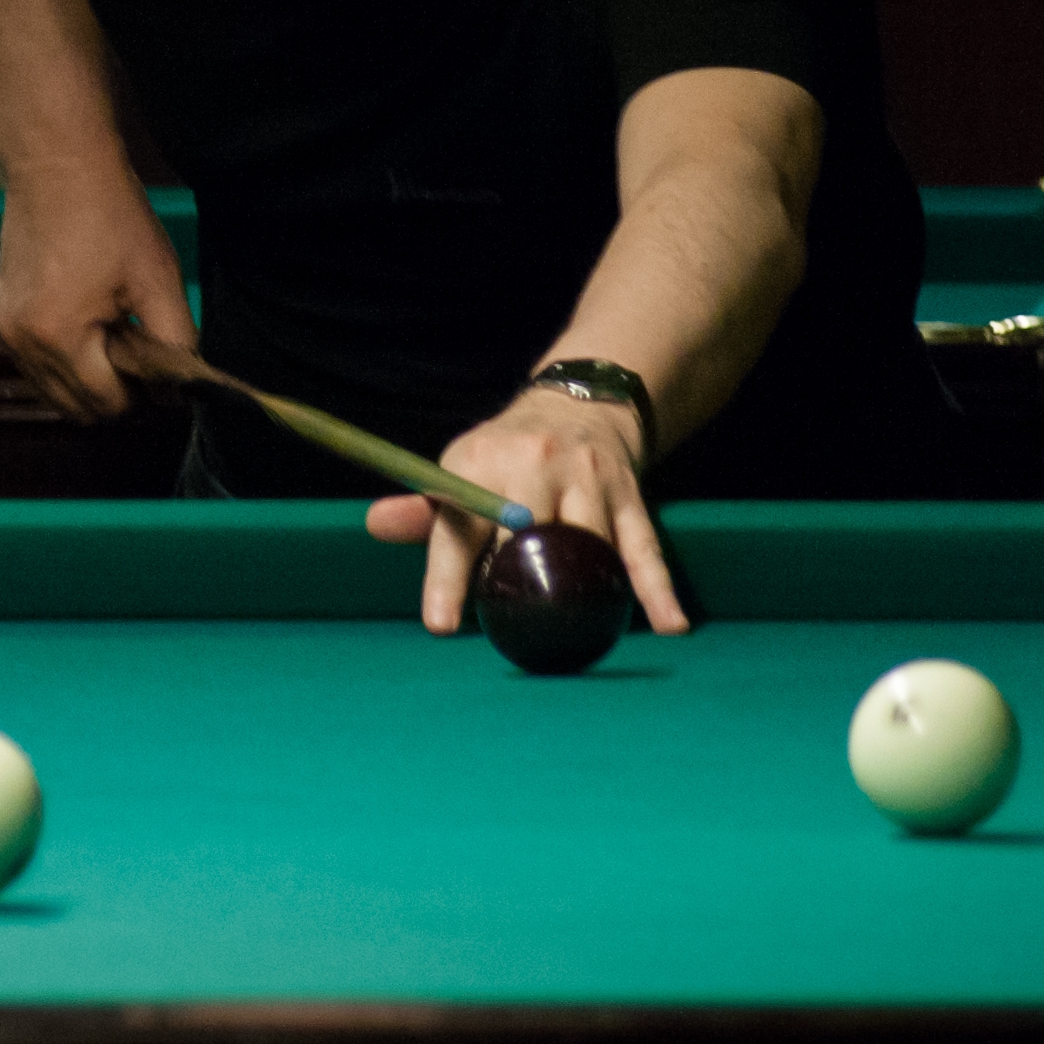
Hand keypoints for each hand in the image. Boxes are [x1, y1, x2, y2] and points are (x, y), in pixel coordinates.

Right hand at [0, 168, 192, 420]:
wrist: (58, 165)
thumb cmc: (109, 216)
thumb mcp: (159, 280)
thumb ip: (175, 343)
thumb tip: (179, 388)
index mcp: (59, 337)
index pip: (107, 405)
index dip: (143, 394)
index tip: (159, 364)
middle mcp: (22, 343)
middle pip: (76, 408)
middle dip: (113, 392)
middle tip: (139, 347)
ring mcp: (6, 330)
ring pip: (53, 391)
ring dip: (86, 379)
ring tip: (113, 330)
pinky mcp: (0, 314)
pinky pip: (35, 364)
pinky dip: (63, 360)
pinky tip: (88, 322)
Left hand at [364, 388, 689, 638]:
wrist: (580, 402)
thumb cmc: (507, 454)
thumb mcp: (461, 467)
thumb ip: (422, 510)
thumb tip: (373, 524)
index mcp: (480, 461)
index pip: (458, 524)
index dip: (446, 578)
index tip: (441, 626)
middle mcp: (534, 464)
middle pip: (524, 533)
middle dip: (518, 583)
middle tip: (516, 637)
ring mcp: (587, 480)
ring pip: (587, 543)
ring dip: (585, 593)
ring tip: (583, 641)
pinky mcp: (628, 496)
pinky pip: (645, 549)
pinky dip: (658, 591)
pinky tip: (670, 626)